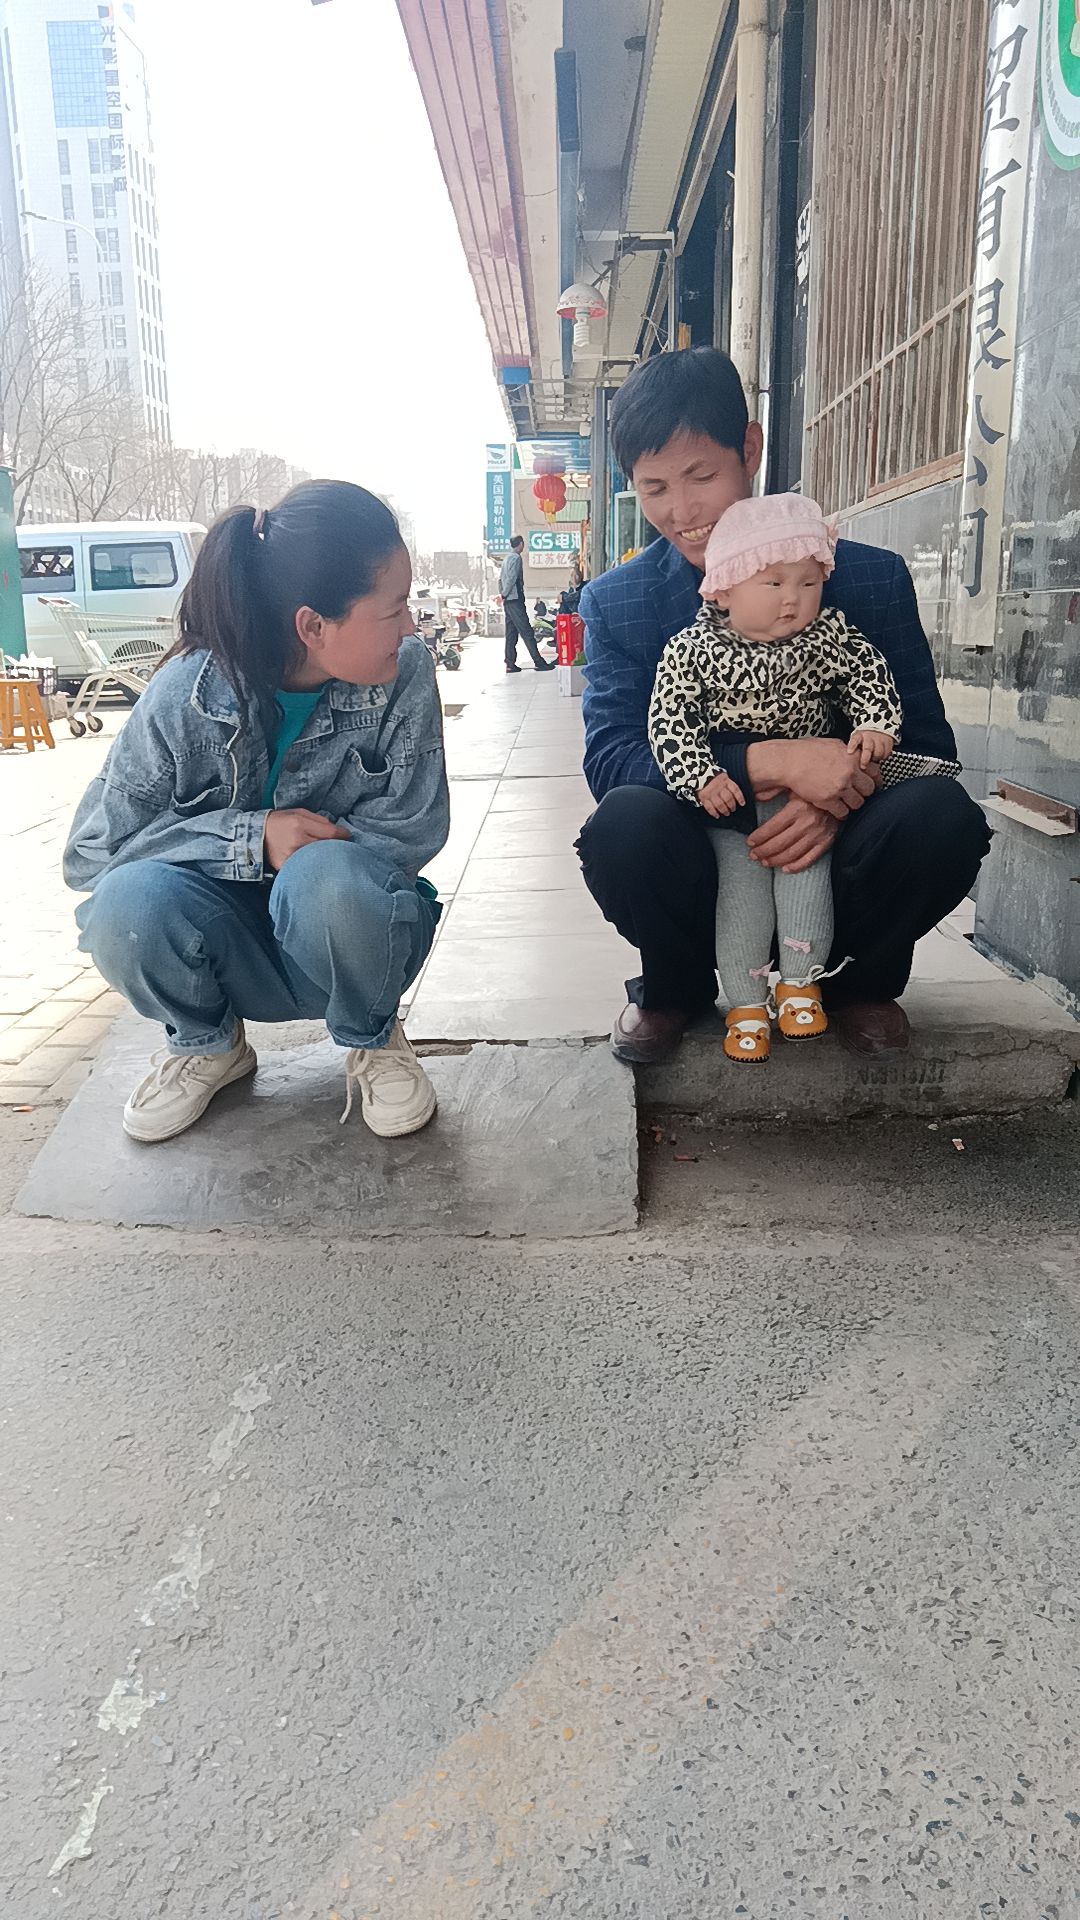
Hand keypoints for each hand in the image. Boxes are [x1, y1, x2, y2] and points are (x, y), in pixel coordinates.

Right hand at [264, 808, 349, 870]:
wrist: (257, 834)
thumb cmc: (281, 821)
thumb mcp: (299, 812)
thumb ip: (319, 820)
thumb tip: (337, 830)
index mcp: (300, 824)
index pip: (330, 833)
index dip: (343, 835)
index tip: (348, 836)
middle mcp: (296, 841)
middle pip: (327, 847)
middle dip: (336, 846)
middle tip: (341, 847)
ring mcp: (291, 856)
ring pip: (318, 859)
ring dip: (326, 857)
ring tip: (329, 855)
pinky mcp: (286, 867)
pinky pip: (305, 867)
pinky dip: (312, 865)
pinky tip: (316, 863)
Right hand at [697, 771, 745, 817]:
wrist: (698, 774)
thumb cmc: (712, 776)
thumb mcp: (722, 776)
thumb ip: (728, 784)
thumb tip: (736, 795)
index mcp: (725, 780)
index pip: (735, 790)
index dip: (740, 798)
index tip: (742, 804)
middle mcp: (719, 787)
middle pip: (728, 799)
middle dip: (732, 806)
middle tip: (733, 809)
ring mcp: (711, 793)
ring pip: (720, 804)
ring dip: (724, 810)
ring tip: (726, 813)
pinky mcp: (703, 797)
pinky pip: (709, 807)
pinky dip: (713, 813)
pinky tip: (717, 816)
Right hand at [746, 737, 877, 818]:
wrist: (788, 761)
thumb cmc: (806, 751)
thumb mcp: (833, 744)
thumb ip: (848, 753)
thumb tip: (857, 756)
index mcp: (852, 757)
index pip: (876, 772)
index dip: (874, 780)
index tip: (870, 784)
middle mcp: (849, 772)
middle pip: (869, 790)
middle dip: (863, 792)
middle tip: (855, 793)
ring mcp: (839, 787)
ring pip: (858, 803)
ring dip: (852, 804)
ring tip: (843, 801)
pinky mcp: (828, 800)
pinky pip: (842, 813)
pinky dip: (840, 813)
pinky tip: (835, 809)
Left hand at [747, 796, 839, 873]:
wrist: (839, 797)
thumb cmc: (812, 792)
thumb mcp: (793, 787)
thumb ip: (775, 790)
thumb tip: (755, 794)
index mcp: (796, 809)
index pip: (772, 828)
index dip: (758, 837)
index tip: (750, 842)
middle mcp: (806, 823)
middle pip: (779, 843)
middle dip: (763, 851)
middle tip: (753, 855)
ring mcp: (817, 835)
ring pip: (791, 853)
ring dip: (775, 860)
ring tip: (764, 862)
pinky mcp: (826, 842)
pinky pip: (809, 859)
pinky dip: (796, 866)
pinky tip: (784, 869)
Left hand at [848, 729, 894, 769]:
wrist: (878, 727)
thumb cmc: (865, 738)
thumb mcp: (857, 740)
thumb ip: (855, 749)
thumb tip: (851, 761)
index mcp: (859, 736)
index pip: (855, 740)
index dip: (852, 746)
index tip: (849, 752)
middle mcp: (869, 737)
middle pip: (868, 748)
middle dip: (865, 759)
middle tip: (863, 766)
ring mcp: (879, 739)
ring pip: (878, 753)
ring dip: (875, 758)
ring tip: (873, 758)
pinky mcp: (888, 742)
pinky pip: (886, 753)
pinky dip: (883, 757)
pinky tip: (880, 756)